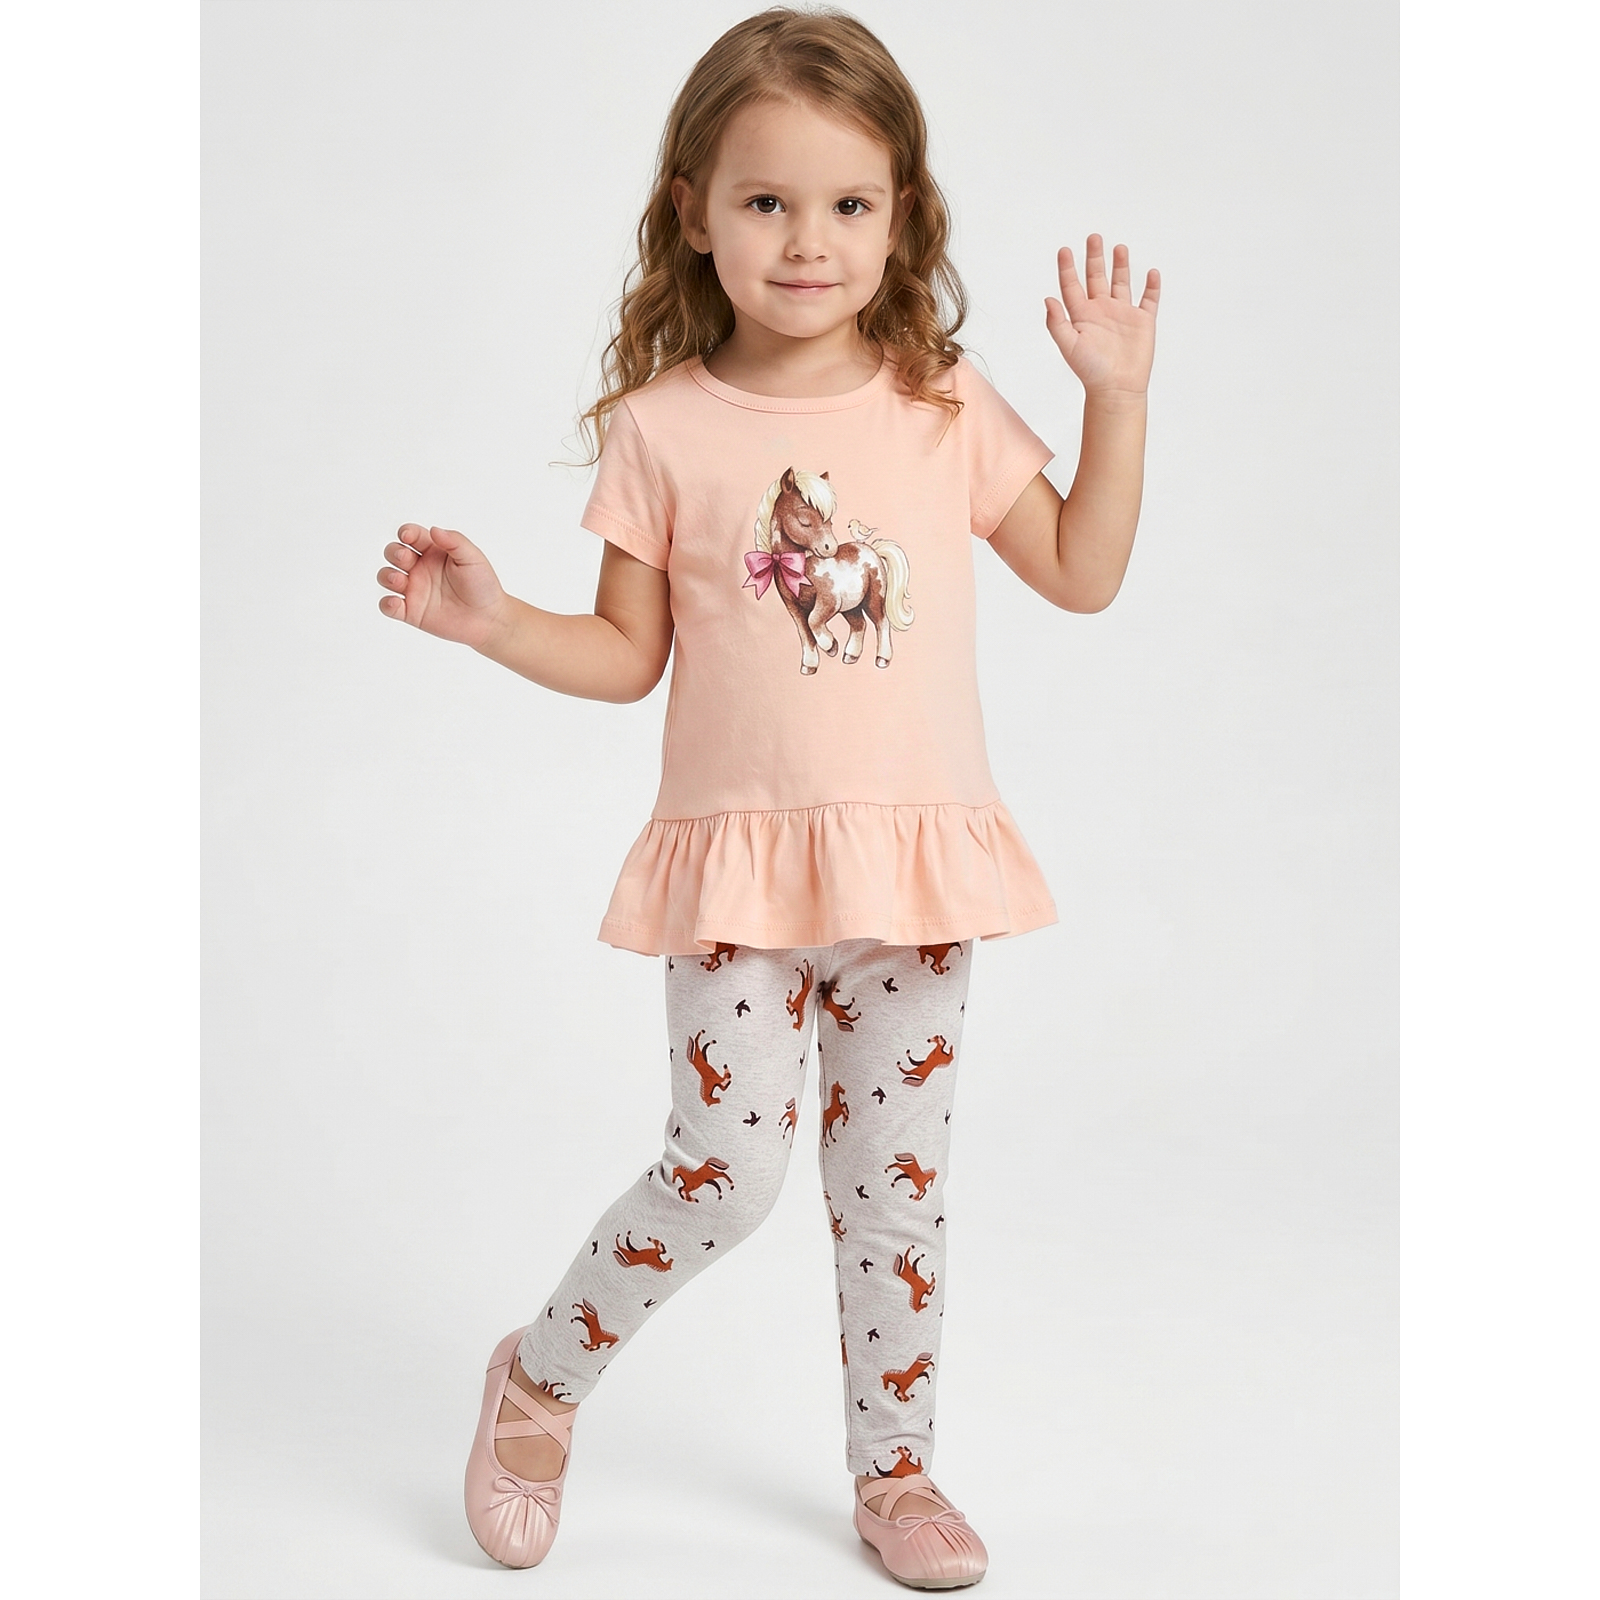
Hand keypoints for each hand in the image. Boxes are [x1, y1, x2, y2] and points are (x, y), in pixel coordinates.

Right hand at [377, 523, 507, 649]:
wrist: (489, 618)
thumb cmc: (483, 586)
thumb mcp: (472, 558)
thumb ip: (454, 541)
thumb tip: (434, 530)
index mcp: (433, 552)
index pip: (411, 536)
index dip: (406, 532)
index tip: (408, 536)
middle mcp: (420, 569)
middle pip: (394, 553)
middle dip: (393, 552)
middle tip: (406, 558)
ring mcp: (414, 590)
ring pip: (386, 577)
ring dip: (387, 575)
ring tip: (399, 580)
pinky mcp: (412, 612)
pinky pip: (389, 606)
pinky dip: (386, 604)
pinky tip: (396, 603)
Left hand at [1044, 236, 1159, 398]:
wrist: (1116, 389)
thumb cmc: (1090, 371)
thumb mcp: (1069, 346)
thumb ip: (1057, 323)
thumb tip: (1048, 299)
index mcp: (1082, 315)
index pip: (1072, 286)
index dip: (1068, 268)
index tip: (1065, 250)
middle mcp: (1101, 311)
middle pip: (1097, 277)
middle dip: (1095, 257)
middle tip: (1093, 237)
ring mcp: (1122, 315)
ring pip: (1121, 283)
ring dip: (1120, 265)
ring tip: (1119, 248)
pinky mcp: (1142, 322)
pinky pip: (1149, 299)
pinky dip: (1151, 286)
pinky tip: (1151, 273)